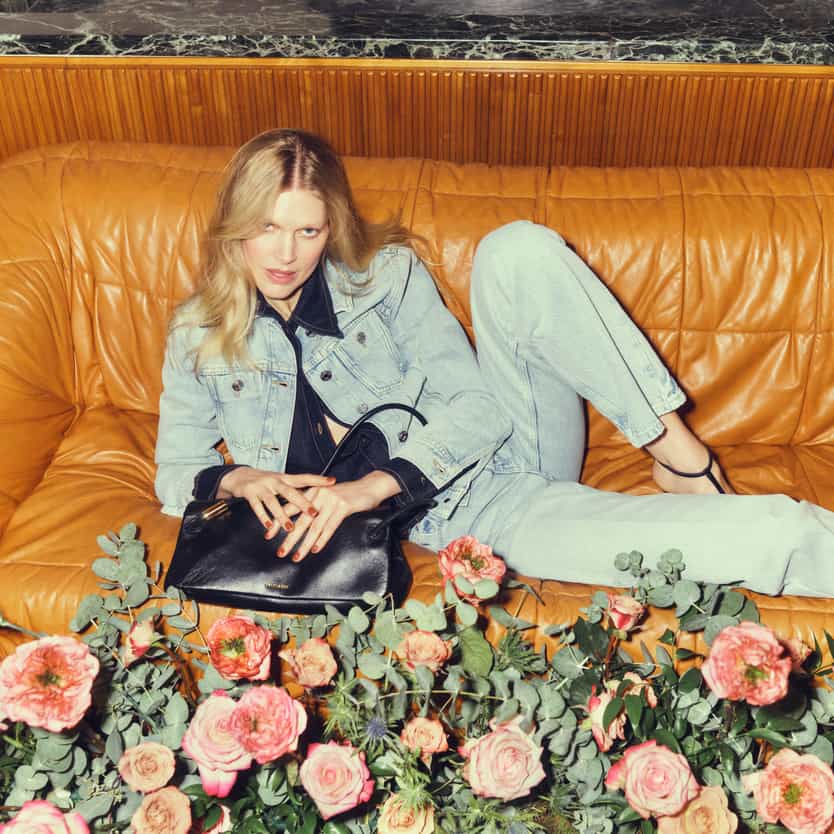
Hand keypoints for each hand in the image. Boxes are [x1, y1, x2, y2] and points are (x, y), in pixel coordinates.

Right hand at [217, 467, 335, 537]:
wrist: (239, 476)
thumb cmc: (266, 482)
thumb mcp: (281, 482)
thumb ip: (296, 489)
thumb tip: (318, 495)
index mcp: (285, 478)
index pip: (304, 478)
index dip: (318, 480)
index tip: (332, 482)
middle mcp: (275, 481)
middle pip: (290, 492)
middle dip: (302, 503)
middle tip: (314, 513)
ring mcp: (262, 487)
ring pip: (273, 501)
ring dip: (282, 515)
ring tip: (290, 528)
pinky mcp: (250, 493)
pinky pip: (257, 506)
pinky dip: (263, 517)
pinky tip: (269, 526)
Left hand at [278, 471, 400, 561]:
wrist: (369, 486)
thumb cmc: (348, 494)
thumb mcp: (327, 496)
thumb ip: (314, 506)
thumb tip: (299, 522)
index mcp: (312, 491)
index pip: (290, 508)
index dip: (278, 522)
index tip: (268, 535)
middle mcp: (318, 495)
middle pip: (300, 521)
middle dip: (289, 539)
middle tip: (280, 552)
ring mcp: (330, 500)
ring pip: (314, 527)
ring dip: (304, 544)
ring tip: (296, 556)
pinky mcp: (343, 506)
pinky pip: (330, 527)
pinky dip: (322, 540)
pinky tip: (315, 549)